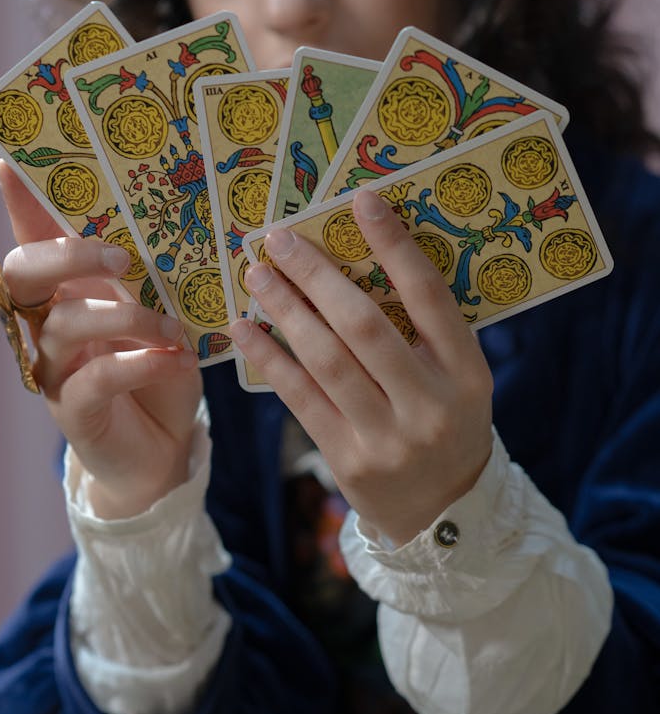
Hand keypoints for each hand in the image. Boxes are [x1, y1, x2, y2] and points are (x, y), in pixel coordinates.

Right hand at [0, 160, 201, 517]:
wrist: (167, 445)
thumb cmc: (161, 371)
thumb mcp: (163, 316)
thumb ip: (149, 280)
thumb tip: (158, 228)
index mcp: (67, 293)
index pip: (34, 241)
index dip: (21, 205)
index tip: (10, 164)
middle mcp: (48, 325)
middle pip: (25, 275)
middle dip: (69, 255)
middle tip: (119, 258)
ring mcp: (54, 368)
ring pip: (66, 325)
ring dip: (127, 319)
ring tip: (171, 329)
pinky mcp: (73, 409)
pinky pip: (98, 377)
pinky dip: (141, 363)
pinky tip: (174, 360)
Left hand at [230, 188, 493, 544]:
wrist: (441, 511)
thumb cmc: (447, 424)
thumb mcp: (459, 379)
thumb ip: (427, 332)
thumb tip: (366, 260)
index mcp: (467, 373)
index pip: (430, 297)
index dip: (394, 246)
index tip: (360, 202)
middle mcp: (431, 404)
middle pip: (365, 325)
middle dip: (316, 275)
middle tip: (278, 238)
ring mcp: (388, 437)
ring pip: (327, 360)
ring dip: (285, 311)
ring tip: (256, 275)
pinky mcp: (348, 460)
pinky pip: (302, 399)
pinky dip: (271, 360)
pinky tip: (246, 330)